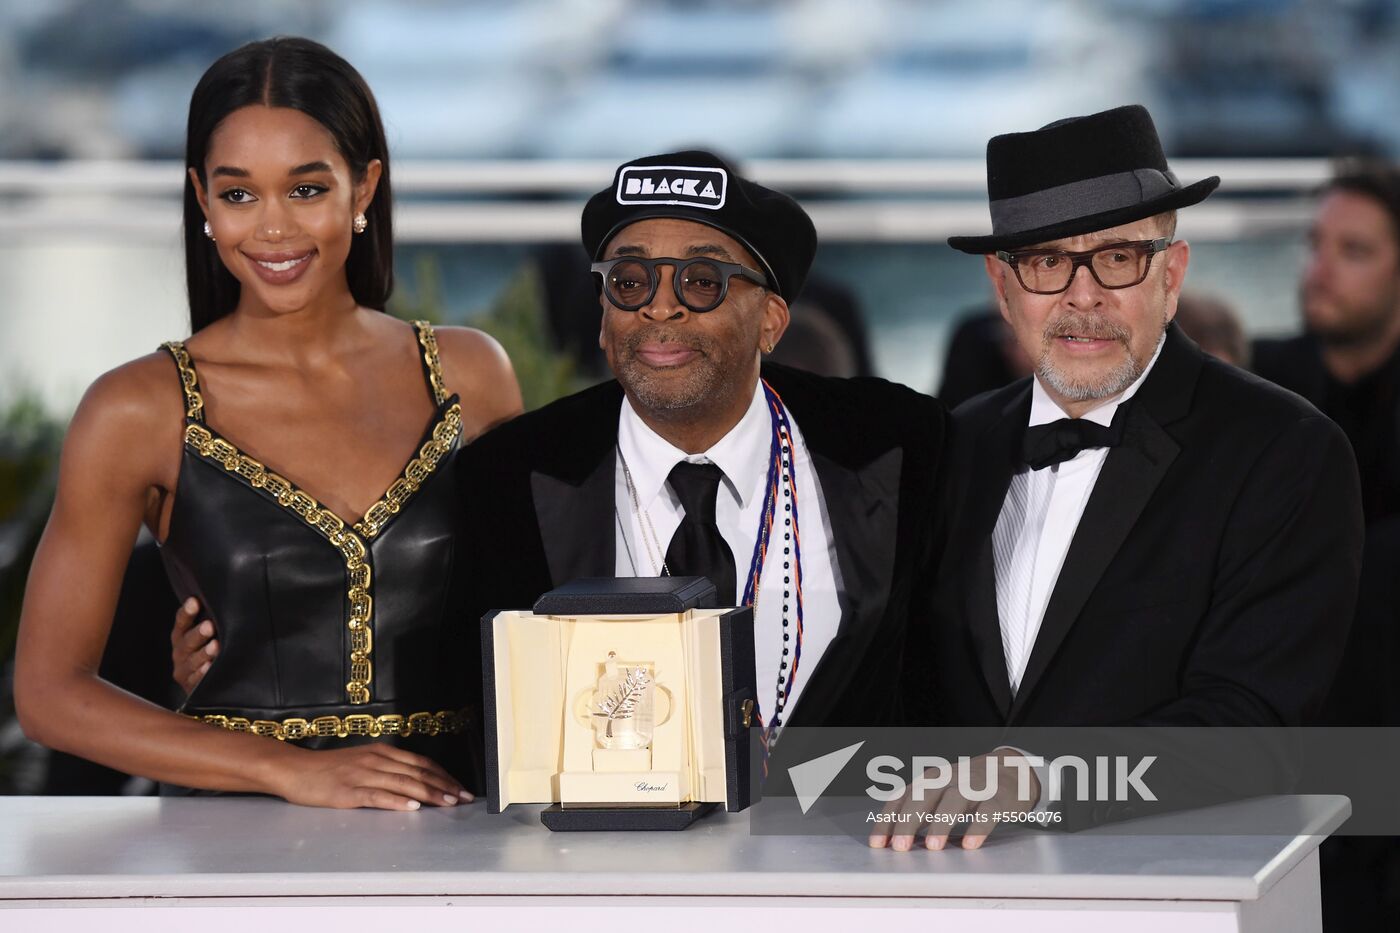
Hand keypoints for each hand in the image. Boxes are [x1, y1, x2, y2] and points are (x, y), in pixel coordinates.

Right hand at [171, 597, 217, 692]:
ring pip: (193, 661)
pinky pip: (196, 680)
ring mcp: (184, 670)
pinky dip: (203, 673)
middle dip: (198, 634)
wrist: (208, 685)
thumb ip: (210, 622)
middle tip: (209, 626)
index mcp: (181, 636)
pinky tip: (210, 667)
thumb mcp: (207, 636)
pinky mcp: (190, 686)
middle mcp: (180, 652)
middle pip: (187, 642)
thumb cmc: (211, 651)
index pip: (182, 622)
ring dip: (204, 653)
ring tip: (215, 646)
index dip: (187, 612)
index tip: (195, 601)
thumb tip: (229, 603)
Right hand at [272, 743, 473, 810]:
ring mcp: (362, 775)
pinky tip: (412, 808)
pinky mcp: (348, 791)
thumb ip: (386, 769)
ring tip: (447, 803)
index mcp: (381, 753)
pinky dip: (397, 802)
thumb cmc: (328, 769)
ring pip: (403, 784)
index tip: (460, 787)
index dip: (444, 775)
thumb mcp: (362, 761)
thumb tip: (414, 782)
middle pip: (417, 773)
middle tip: (463, 798)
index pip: (421, 763)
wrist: (294, 769)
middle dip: (444, 786)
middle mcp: (376, 760)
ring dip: (429, 794)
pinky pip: (377, 796)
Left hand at [868, 749, 1040, 851]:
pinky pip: (987, 811)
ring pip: (954, 801)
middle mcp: (948, 780)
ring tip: (933, 847)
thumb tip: (895, 839)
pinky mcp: (998, 798)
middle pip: (923, 797)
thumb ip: (920, 811)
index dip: (888, 820)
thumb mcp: (939, 792)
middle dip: (909, 822)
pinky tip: (970, 844)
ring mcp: (973, 787)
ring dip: (942, 823)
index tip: (877, 844)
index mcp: (929, 780)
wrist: (1010, 769)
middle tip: (900, 847)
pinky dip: (978, 827)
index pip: (902, 798)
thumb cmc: (967, 787)